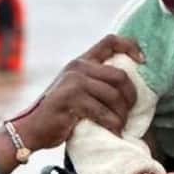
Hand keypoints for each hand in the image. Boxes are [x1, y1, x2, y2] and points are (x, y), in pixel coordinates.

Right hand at [11, 34, 142, 151]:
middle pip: (120, 75)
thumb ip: (94, 82)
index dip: (131, 47)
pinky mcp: (71, 100)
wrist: (30, 129)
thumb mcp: (75, 90)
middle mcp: (77, 67)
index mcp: (80, 62)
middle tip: (129, 113)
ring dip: (121, 115)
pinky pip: (103, 112)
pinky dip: (112, 126)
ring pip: (114, 96)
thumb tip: (128, 85)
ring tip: (119, 126)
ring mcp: (73, 82)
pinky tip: (113, 133)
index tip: (143, 62)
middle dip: (130, 97)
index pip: (110, 41)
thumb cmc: (58, 114)